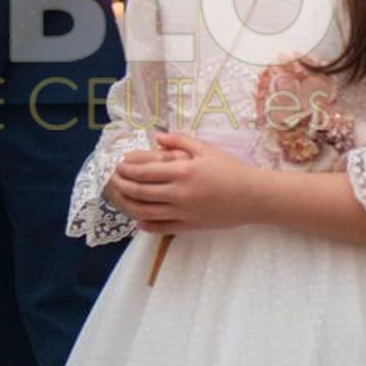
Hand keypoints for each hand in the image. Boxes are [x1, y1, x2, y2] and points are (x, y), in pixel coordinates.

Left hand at [107, 129, 261, 234]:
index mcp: (183, 171)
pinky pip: (161, 228)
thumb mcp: (206, 149)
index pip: (144, 171)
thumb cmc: (231, 170)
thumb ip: (180, 141)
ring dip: (129, 205)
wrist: (253, 197)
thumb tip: (156, 137)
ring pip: (146, 212)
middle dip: (122, 186)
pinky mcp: (189, 226)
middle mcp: (179, 193)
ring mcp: (183, 212)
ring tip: (120, 199)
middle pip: (140, 191)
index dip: (127, 169)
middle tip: (113, 181)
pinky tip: (139, 220)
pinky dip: (146, 225)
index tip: (118, 166)